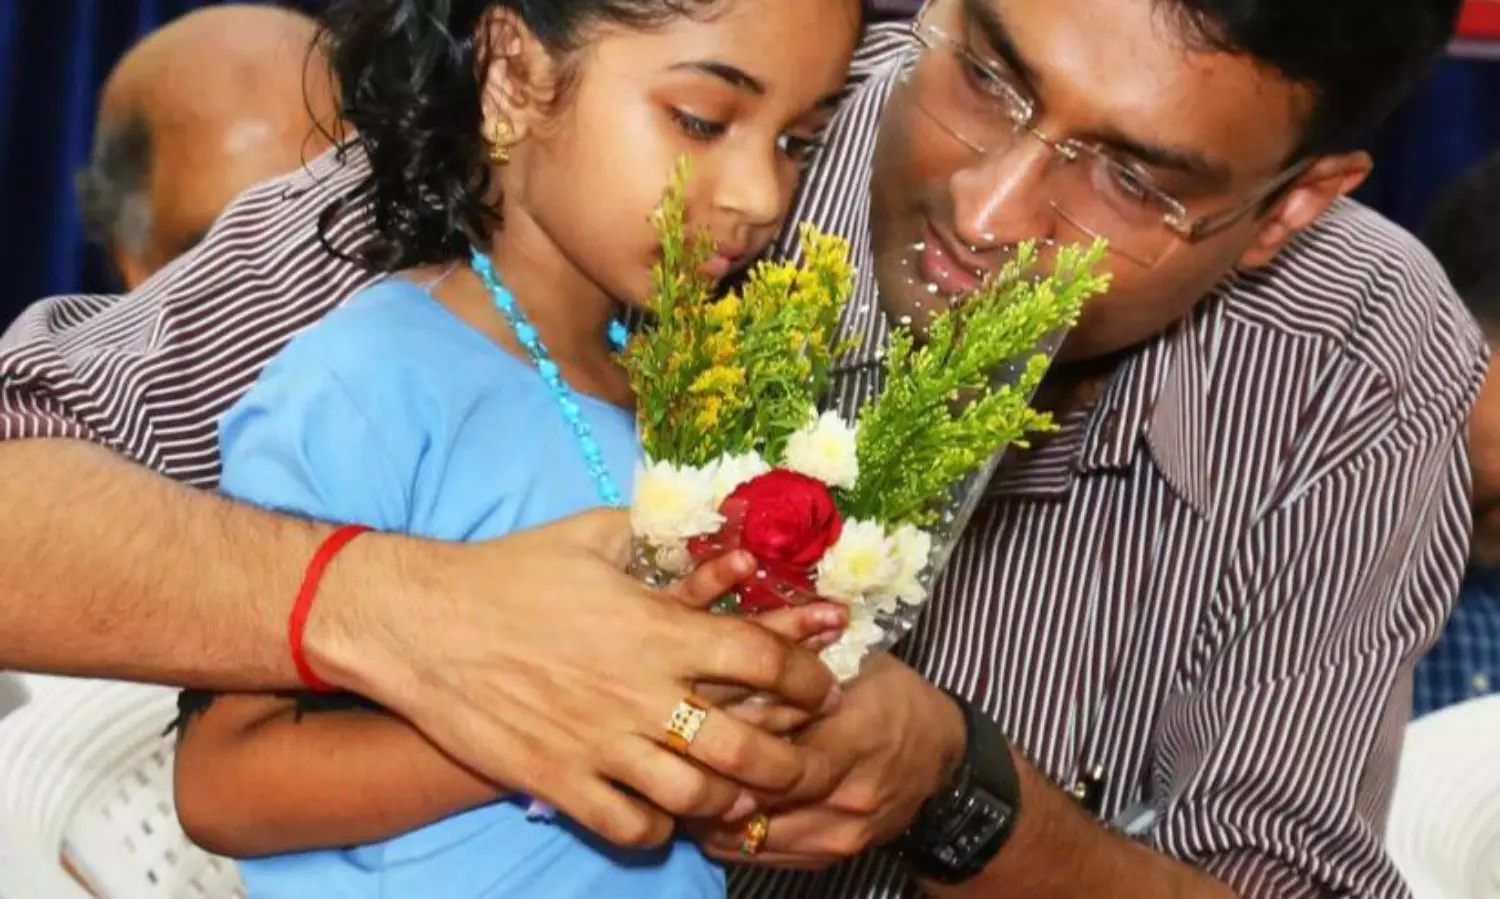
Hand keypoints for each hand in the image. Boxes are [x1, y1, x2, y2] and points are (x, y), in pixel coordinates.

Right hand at [307, 509, 840, 848]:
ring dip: (730, 800)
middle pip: (747, 747)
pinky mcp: (558, 779)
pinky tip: (663, 811)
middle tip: (801, 761)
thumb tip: (708, 525)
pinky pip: (629, 826)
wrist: (422, 622)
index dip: (807, 676)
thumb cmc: (509, 571)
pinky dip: (658, 827)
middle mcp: (638, 691)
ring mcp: (599, 742)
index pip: (764, 660)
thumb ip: (659, 536)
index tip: (820, 685)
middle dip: (791, 762)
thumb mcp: (593, 534)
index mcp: (657, 628)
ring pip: (696, 797)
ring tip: (740, 792)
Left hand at [696, 654, 965, 868]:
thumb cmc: (895, 698)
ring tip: (682, 780)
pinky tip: (711, 807)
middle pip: (756, 801)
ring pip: (751, 836)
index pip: (779, 755)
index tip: (693, 723)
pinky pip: (763, 857)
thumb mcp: (859, 662)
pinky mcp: (831, 858)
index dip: (730, 744)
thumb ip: (802, 658)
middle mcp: (847, 795)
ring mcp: (840, 835)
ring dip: (712, 812)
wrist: (943, 761)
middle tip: (669, 756)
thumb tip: (736, 641)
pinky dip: (732, 834)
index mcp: (855, 736)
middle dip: (709, 782)